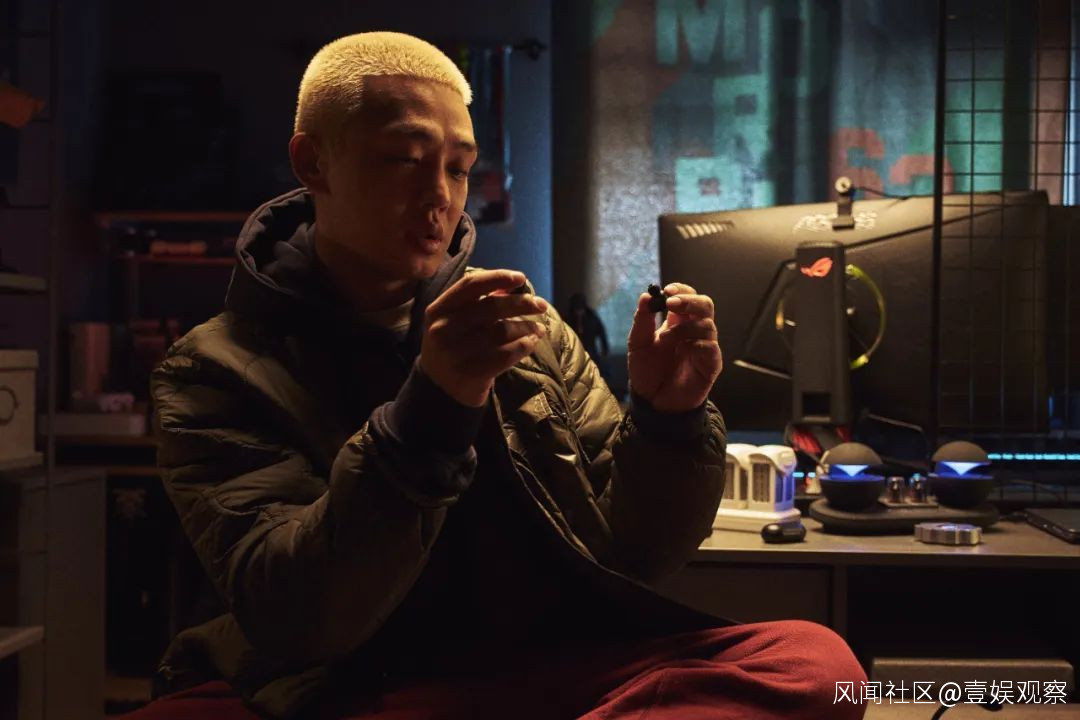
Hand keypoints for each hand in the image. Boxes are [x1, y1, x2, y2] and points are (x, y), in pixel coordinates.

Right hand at [420, 269, 547, 406]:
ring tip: (538, 329)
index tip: (521, 278)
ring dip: (527, 327)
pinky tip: (531, 343)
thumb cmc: (453, 344)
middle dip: (522, 303)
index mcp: (438, 310)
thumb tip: (512, 285)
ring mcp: (455, 353)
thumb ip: (477, 301)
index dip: (498, 277)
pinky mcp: (471, 373)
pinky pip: (506, 354)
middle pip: (491, 307)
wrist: (439, 387)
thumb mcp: (453, 319)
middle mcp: (443, 329)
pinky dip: (524, 346)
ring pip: (502, 331)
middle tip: (541, 305)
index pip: (470, 285)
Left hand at [627, 283, 722, 412]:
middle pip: (705, 304)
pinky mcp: (711, 365)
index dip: (681, 290)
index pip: (687, 296)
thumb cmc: (647, 372)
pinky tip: (684, 350)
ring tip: (666, 339)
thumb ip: (642, 321)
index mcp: (677, 322)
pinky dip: (697, 344)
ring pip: (708, 324)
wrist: (652, 402)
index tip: (667, 290)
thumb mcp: (637, 344)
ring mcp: (704, 347)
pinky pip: (711, 348)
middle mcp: (694, 331)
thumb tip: (646, 296)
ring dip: (685, 327)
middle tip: (672, 303)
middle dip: (689, 300)